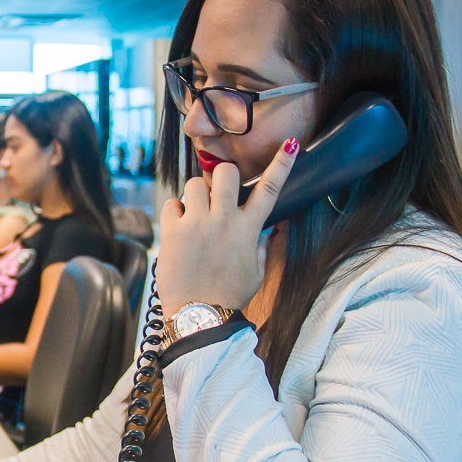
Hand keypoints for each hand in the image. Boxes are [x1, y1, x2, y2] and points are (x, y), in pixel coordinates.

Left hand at [157, 138, 297, 318]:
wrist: (200, 317)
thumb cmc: (228, 297)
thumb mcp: (256, 272)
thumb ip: (261, 246)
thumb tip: (269, 229)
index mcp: (248, 230)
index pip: (269, 189)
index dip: (282, 164)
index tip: (290, 144)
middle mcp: (224, 221)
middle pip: (226, 172)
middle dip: (221, 176)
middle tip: (215, 193)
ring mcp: (198, 224)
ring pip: (194, 183)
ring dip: (194, 195)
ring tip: (194, 217)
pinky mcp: (173, 231)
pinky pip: (172, 203)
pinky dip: (174, 211)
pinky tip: (178, 229)